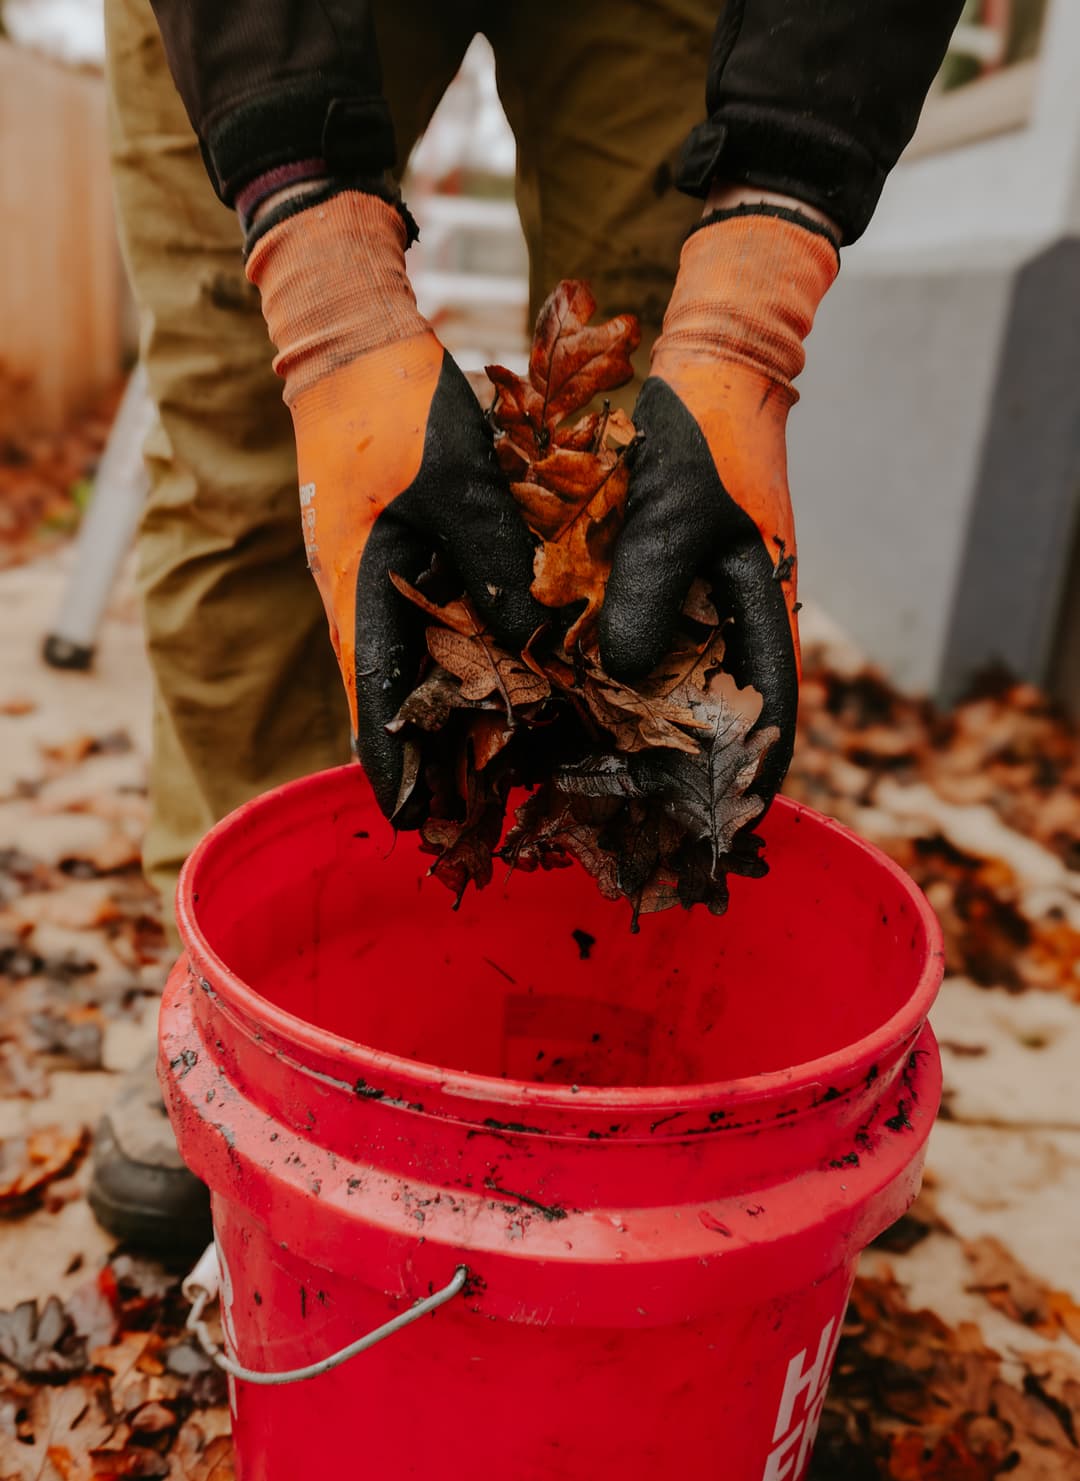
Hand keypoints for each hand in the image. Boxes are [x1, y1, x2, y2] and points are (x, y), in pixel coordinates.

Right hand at [247, 191, 542, 817]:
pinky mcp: (394, 556)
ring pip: (410, 667)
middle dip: (429, 756)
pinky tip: (502, 681)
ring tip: (493, 768)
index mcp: (358, 590)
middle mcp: (358, 597)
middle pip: (393, 699)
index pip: (371, 702)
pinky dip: (457, 662)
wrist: (350, 343)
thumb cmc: (397, 408)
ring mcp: (373, 577)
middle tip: (473, 814)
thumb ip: (494, 565)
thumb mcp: (458, 483)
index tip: (414, 823)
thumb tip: (535, 641)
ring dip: (444, 716)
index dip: (393, 766)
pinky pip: (424, 626)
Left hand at [598, 206, 838, 804]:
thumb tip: (616, 673)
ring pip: (673, 687)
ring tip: (602, 793)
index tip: (736, 832)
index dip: (757, 773)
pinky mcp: (654, 583)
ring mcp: (693, 600)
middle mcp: (729, 615)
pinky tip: (569, 714)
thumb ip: (645, 591)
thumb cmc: (698, 437)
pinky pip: (634, 648)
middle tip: (650, 833)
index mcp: (760, 605)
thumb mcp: (670, 513)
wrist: (698, 370)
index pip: (771, 706)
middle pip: (718, 711)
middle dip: (690, 774)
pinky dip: (611, 685)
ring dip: (646, 738)